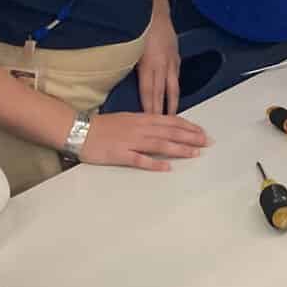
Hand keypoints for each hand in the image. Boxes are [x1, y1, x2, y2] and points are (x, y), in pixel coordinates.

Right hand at [78, 110, 209, 171]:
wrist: (79, 129)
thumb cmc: (105, 126)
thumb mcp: (129, 119)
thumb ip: (147, 123)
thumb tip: (166, 127)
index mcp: (142, 119)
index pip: (171, 121)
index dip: (188, 127)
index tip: (202, 132)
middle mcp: (140, 128)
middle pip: (169, 132)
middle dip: (190, 137)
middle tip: (207, 142)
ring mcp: (130, 141)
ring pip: (159, 144)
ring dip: (178, 149)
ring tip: (194, 153)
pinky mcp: (120, 154)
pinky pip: (139, 159)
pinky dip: (154, 163)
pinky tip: (167, 168)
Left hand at [137, 11, 180, 114]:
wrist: (156, 11)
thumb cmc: (141, 27)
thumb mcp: (129, 47)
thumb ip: (127, 65)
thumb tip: (119, 79)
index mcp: (149, 63)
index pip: (149, 91)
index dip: (149, 107)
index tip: (149, 119)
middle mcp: (162, 64)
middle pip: (161, 92)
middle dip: (161, 110)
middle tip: (161, 124)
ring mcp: (171, 61)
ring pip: (172, 87)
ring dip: (172, 103)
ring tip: (172, 116)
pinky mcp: (176, 57)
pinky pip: (176, 77)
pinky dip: (175, 89)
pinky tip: (174, 95)